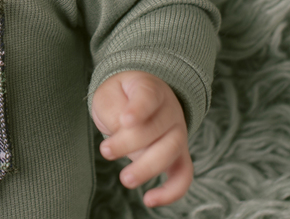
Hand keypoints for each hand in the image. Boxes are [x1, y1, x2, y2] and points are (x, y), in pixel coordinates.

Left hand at [91, 71, 192, 207]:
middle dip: (130, 143)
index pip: (149, 96)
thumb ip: (113, 109)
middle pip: (157, 128)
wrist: (138, 100)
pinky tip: (150, 200)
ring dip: (147, 168)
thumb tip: (121, 132)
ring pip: (170, 152)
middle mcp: (170, 111)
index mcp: (151, 89)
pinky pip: (183, 175)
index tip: (125, 120)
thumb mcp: (108, 94)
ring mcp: (178, 133)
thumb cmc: (121, 97)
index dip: (139, 109)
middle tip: (105, 150)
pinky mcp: (179, 156)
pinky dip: (171, 192)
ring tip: (125, 179)